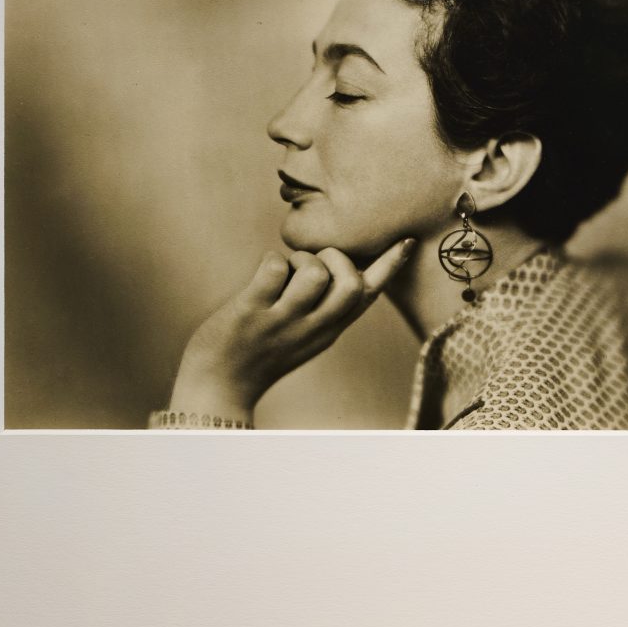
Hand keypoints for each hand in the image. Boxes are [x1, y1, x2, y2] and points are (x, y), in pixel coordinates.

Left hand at [169, 238, 415, 420]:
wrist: (219, 386)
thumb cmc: (261, 351)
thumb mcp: (305, 335)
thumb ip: (326, 308)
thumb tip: (342, 264)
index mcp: (329, 330)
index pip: (368, 296)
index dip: (390, 266)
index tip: (408, 241)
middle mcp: (312, 328)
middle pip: (350, 284)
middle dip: (337, 258)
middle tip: (313, 263)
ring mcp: (282, 321)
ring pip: (313, 272)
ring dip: (300, 258)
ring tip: (284, 272)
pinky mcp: (251, 312)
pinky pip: (273, 268)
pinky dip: (269, 261)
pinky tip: (261, 277)